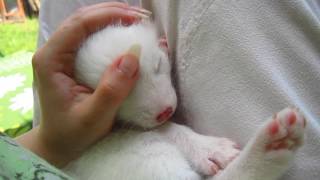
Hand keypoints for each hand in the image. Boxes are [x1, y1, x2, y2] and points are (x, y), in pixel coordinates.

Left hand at [16, 2, 149, 166]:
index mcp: (51, 60)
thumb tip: (133, 56)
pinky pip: (91, 37)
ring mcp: (62, 54)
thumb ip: (112, 90)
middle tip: (142, 16)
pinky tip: (125, 32)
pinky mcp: (73, 60)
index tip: (136, 19)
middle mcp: (54, 52)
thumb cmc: (73, 133)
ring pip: (87, 25)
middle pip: (83, 19)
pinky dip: (110, 31)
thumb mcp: (94, 118)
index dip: (108, 15)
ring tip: (137, 20)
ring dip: (113, 18)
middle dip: (113, 12)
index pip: (79, 25)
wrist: (60, 142)